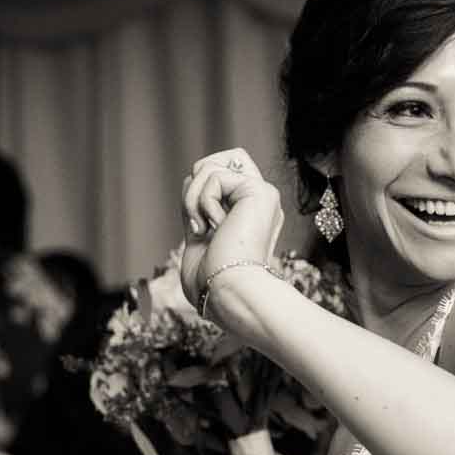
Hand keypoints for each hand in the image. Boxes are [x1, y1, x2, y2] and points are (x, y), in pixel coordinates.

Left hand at [178, 149, 284, 317]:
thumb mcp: (198, 236)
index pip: (222, 173)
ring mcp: (262, 195)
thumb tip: (192, 177)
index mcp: (248, 214)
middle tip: (198, 222)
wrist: (228, 294)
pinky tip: (216, 228)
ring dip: (193, 200)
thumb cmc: (212, 282)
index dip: (201, 187)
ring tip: (203, 229)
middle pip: (218, 160)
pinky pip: (214, 176)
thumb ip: (199, 206)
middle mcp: (259, 202)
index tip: (199, 227)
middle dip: (195, 186)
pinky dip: (202, 203)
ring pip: (209, 167)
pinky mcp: (260, 191)